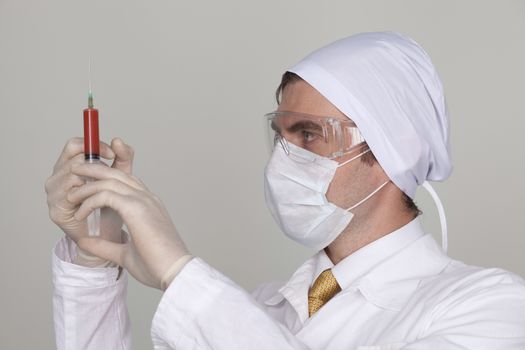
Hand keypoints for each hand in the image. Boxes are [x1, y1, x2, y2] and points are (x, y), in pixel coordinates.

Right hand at [45, 138, 134, 263]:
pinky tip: (96, 202)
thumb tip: (118, 140)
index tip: (111, 153)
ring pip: (72, 175)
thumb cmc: (112, 203)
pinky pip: (69, 195)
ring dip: (91, 181)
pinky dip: (85, 196)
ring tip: (104, 191)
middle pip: (73, 158)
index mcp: (70, 166)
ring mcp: (52, 194)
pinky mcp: (55, 211)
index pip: (75, 145)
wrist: (109, 234)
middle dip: (95, 164)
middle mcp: (57, 177)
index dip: (93, 145)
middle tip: (112, 174)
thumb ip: (122, 157)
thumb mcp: (120, 176)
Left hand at [67, 163, 188, 288]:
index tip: (85, 187)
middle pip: (117, 173)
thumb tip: (85, 242)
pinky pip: (106, 195)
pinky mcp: (136, 208)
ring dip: (87, 185)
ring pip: (109, 180)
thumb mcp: (124, 253)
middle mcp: (147, 198)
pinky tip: (80, 213)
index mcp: (148, 206)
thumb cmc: (157, 265)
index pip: (125, 182)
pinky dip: (89, 201)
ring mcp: (143, 201)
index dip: (104, 180)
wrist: (174, 272)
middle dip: (93, 169)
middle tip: (74, 171)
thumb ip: (105, 245)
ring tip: (71, 194)